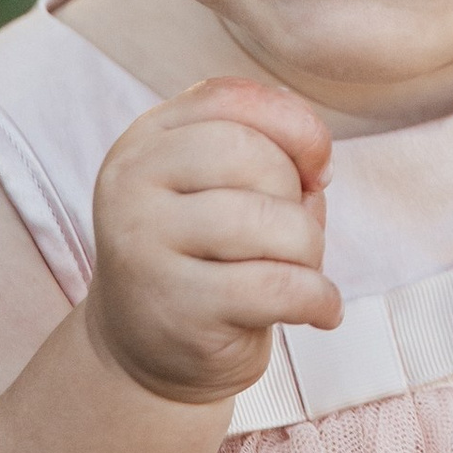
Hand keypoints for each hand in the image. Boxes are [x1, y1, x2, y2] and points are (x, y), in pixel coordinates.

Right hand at [85, 76, 338, 409]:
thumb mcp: (221, 188)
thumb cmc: (206, 257)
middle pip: (250, 154)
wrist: (145, 355)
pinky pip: (278, 286)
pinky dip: (318, 297)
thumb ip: (264, 149)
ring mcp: (144, 246)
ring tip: (301, 272)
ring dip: (309, 249)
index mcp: (145, 141)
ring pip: (268, 220)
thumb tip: (315, 161)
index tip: (317, 167)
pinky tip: (321, 310)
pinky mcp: (176, 308)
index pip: (229, 97)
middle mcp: (131, 185)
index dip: (295, 125)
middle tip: (293, 232)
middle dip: (296, 192)